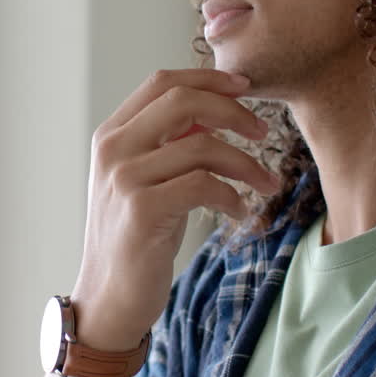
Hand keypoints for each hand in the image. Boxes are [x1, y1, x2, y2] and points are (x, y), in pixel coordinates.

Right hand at [71, 69, 278, 350]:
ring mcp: (124, 179)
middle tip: (262, 132)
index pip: (162, 82)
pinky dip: (232, 196)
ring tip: (265, 183)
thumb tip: (215, 110)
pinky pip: (203, 185)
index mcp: (112, 135)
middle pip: (182, 101)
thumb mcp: (148, 181)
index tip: (245, 88)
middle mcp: (113, 150)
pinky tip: (238, 212)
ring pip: (201, 145)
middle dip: (233, 111)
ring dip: (245, 163)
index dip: (208, 78)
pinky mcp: (141, 210)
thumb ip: (171, 143)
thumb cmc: (137, 238)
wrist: (110, 298)